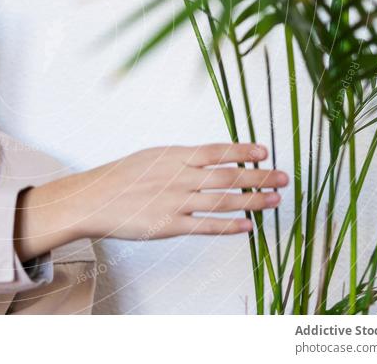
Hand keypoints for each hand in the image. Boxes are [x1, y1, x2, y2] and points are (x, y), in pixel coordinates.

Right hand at [66, 142, 287, 239]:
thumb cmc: (120, 177)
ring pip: (223, 200)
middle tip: (283, 177)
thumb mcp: (151, 157)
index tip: (265, 151)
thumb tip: (209, 159)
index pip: (217, 150)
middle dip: (259, 176)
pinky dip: (229, 226)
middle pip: (228, 175)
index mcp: (174, 156)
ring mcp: (175, 201)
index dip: (243, 150)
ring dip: (253, 201)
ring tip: (275, 200)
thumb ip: (180, 159)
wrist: (92, 199)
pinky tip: (247, 226)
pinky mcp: (169, 225)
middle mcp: (178, 176)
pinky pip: (206, 226)